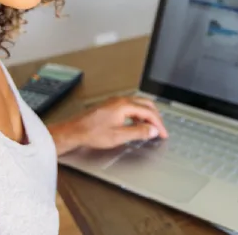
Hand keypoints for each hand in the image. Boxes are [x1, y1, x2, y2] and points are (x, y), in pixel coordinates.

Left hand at [48, 96, 168, 154]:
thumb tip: (153, 131)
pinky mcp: (111, 106)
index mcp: (124, 106)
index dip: (158, 124)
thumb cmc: (91, 133)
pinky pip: (130, 107)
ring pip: (138, 104)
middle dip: (155, 117)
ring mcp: (115, 102)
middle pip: (146, 105)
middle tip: (160, 129)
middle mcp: (120, 100)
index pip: (149, 112)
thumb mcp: (118, 136)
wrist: (74, 131)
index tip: (163, 133)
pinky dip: (138, 114)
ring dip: (147, 115)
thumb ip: (138, 133)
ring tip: (151, 128)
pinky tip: (136, 124)